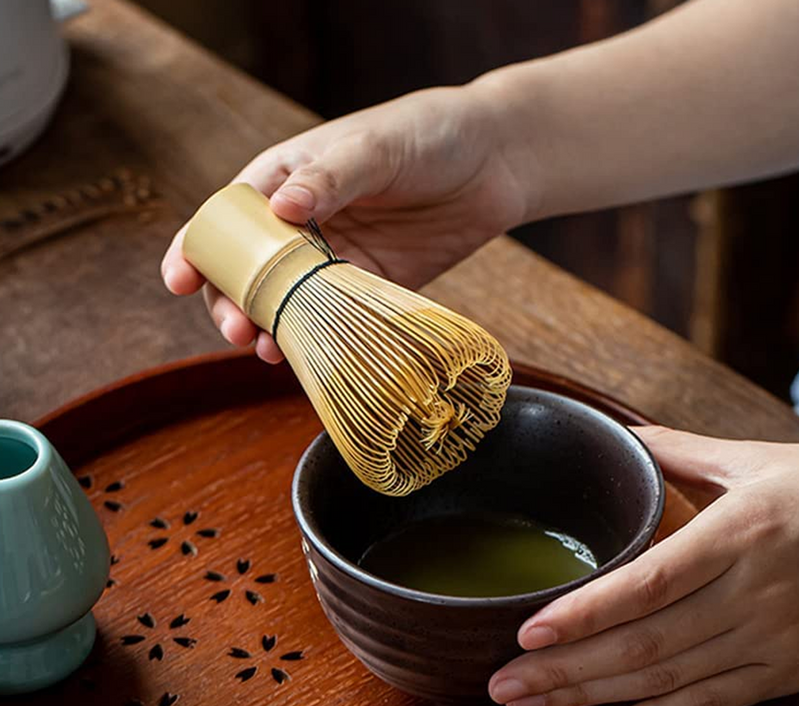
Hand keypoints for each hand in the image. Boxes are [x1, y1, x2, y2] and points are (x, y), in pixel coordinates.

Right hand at [160, 83, 531, 361]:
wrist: (495, 163)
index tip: (180, 279)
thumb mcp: (375, 146)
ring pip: (286, 300)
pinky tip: (301, 353)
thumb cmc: (428, 135)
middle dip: (232, 301)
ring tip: (262, 349)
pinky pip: (332, 316)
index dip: (198, 247)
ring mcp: (334, 257)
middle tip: (235, 329)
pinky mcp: (368, 285)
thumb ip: (330, 178)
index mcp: (288, 179)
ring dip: (268, 326)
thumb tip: (280, 208)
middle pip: (249, 269)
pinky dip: (314, 336)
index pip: (228, 216)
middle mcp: (303, 223)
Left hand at [488, 425, 798, 705]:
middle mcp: (752, 596)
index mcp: (739, 535)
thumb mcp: (754, 463)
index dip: (586, 613)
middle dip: (566, 668)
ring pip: (667, 681)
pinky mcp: (782, 674)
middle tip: (502, 682)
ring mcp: (770, 643)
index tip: (528, 631)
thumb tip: (622, 432)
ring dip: (590, 698)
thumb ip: (682, 451)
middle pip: (645, 643)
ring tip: (528, 704)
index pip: (649, 584)